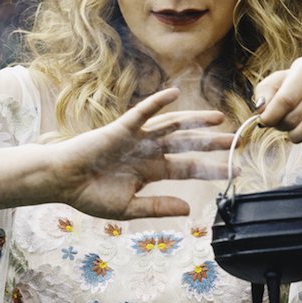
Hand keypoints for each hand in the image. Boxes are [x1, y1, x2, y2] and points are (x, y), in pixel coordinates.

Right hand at [49, 88, 233, 219]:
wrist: (62, 182)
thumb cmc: (90, 195)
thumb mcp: (129, 208)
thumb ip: (158, 206)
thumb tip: (189, 208)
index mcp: (151, 171)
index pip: (188, 168)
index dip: (211, 169)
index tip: (236, 171)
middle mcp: (148, 151)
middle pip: (187, 145)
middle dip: (212, 144)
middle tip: (239, 141)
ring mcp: (136, 138)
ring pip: (171, 126)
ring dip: (194, 120)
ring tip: (219, 118)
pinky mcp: (120, 129)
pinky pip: (142, 113)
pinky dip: (158, 103)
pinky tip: (174, 94)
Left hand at [253, 56, 301, 150]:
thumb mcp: (281, 86)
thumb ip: (265, 92)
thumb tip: (260, 107)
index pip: (284, 98)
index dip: (271, 115)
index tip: (264, 121)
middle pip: (295, 115)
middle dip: (283, 126)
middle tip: (284, 125)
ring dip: (297, 136)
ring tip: (296, 132)